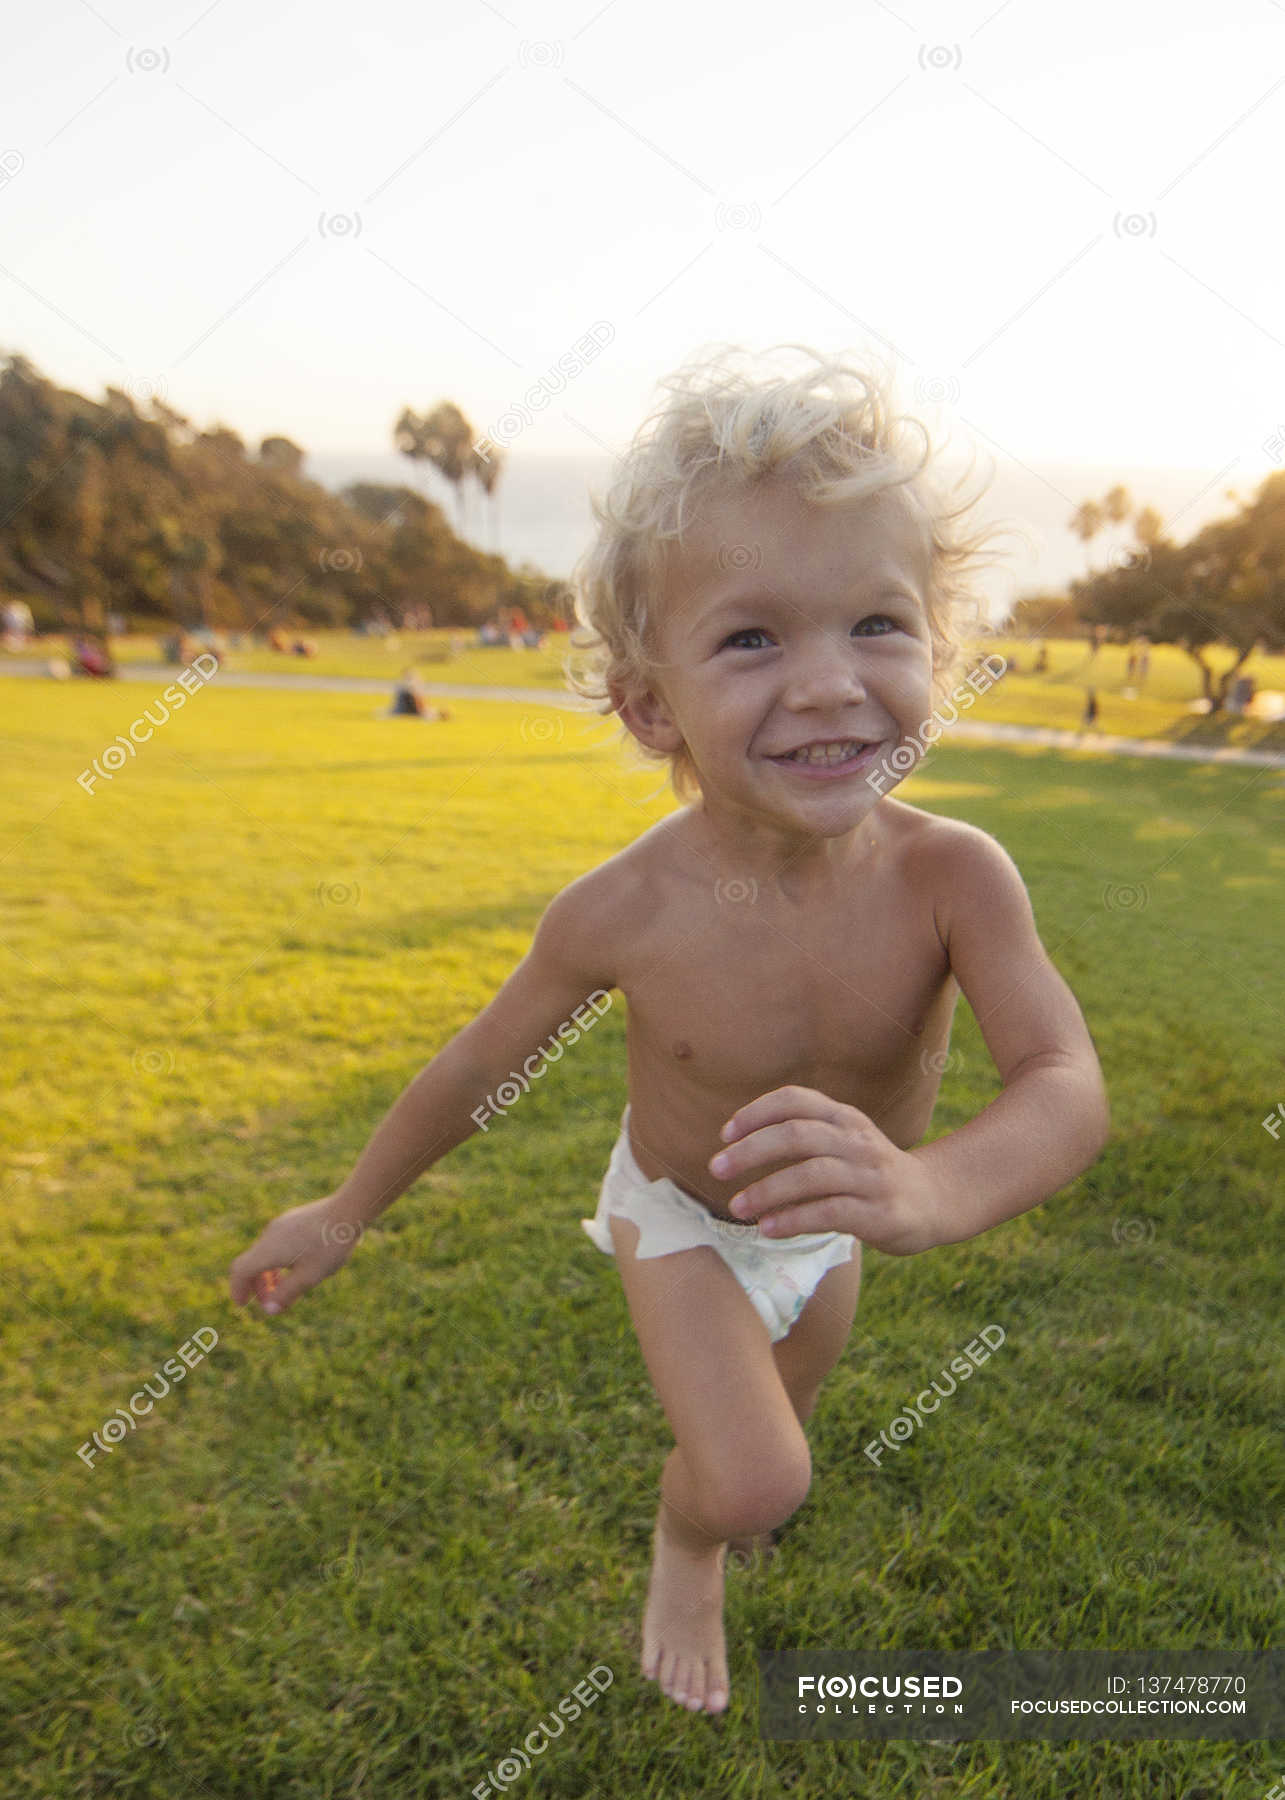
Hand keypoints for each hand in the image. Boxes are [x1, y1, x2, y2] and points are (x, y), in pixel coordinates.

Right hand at [227, 1194, 364, 1316]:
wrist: (349, 1210)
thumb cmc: (330, 1245)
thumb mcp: (309, 1276)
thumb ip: (286, 1294)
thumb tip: (268, 1310)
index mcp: (269, 1250)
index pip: (240, 1271)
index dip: (237, 1290)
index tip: (243, 1304)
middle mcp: (269, 1235)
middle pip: (251, 1263)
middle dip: (257, 1285)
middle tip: (272, 1302)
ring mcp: (280, 1224)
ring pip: (264, 1253)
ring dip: (268, 1273)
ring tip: (286, 1287)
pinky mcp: (292, 1219)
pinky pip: (275, 1243)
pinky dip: (277, 1260)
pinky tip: (297, 1267)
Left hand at [707, 1086, 945, 1256]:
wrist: (935, 1200)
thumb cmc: (871, 1173)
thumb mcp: (844, 1142)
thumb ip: (805, 1136)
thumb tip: (739, 1146)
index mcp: (845, 1119)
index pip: (795, 1100)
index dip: (756, 1112)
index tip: (725, 1134)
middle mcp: (857, 1141)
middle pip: (797, 1135)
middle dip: (751, 1151)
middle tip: (717, 1168)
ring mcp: (871, 1177)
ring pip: (811, 1175)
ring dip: (767, 1190)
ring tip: (737, 1206)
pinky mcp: (879, 1213)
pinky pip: (829, 1213)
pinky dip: (794, 1219)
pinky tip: (768, 1228)